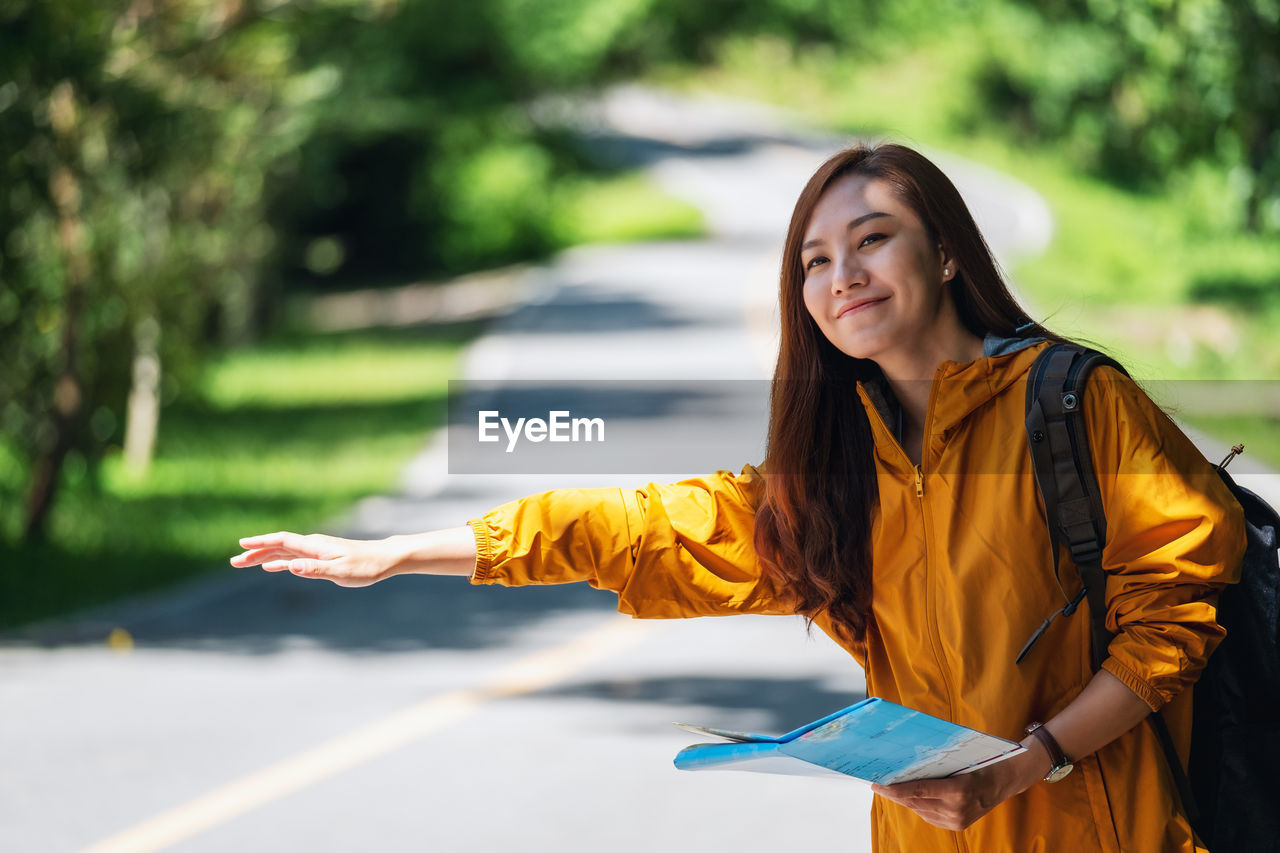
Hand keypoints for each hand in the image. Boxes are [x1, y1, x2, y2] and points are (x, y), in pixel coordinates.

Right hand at [231, 531, 398, 586]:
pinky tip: (271, 566)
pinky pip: (294, 557)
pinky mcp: (321, 557)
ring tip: (244, 564)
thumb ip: (315, 570)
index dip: (261, 542)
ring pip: (283, 551)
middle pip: (278, 546)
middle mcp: (313, 545)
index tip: (242, 545)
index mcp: (315, 547)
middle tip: (234, 561)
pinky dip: (280, 561)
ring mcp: (316, 551)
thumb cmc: (365, 566)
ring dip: (264, 557)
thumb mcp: (340, 572)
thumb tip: (290, 566)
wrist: (384, 558)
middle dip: (255, 552)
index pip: (282, 540)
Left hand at [870, 739, 1048, 831]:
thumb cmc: (982, 762)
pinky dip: (918, 805)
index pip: (916, 791)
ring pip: (920, 810)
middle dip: (895, 793)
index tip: (876, 784)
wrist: (1006, 780)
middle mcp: (956, 809)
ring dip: (905, 799)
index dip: (894, 789)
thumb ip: (933, 766)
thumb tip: (904, 762)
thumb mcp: (958, 759)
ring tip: (890, 788)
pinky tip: (909, 796)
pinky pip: (929, 815)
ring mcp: (956, 820)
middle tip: (878, 783)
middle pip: (915, 802)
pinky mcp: (957, 825)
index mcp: (957, 791)